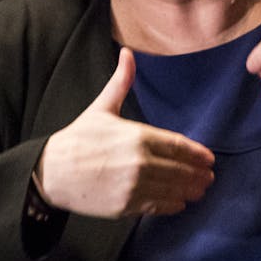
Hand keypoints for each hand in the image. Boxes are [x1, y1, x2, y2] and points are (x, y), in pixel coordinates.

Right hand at [36, 47, 215, 217]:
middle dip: (198, 174)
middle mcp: (140, 162)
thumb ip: (121, 83)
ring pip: (173, 190)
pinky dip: (172, 205)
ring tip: (199, 190)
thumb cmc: (77, 139)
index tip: (209, 159)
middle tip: (209, 177)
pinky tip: (180, 203)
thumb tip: (128, 53)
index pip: (178, 146)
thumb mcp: (102, 108)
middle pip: (180, 170)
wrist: (50, 172)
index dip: (197, 154)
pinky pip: (158, 206)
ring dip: (190, 191)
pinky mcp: (126, 206)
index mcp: (137, 136)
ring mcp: (134, 186)